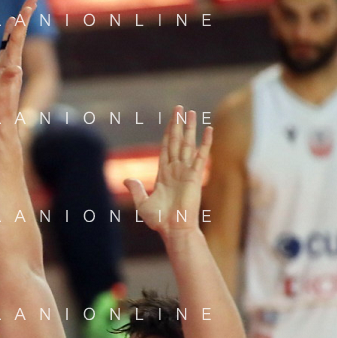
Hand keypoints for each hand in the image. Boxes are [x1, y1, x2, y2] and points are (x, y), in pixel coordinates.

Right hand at [0, 0, 38, 136]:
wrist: (0, 122)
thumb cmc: (0, 108)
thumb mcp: (4, 92)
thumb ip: (8, 78)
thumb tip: (13, 67)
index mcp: (12, 64)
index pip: (18, 36)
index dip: (23, 18)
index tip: (31, 1)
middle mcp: (11, 64)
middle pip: (18, 35)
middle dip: (24, 16)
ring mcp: (7, 68)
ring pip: (12, 43)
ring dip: (16, 27)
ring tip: (18, 15)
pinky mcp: (3, 74)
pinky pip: (6, 52)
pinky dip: (8, 41)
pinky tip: (8, 36)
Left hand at [124, 106, 210, 233]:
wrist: (173, 229)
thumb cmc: (159, 220)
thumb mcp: (142, 203)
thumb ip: (136, 189)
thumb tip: (128, 179)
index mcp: (164, 173)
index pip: (166, 147)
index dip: (168, 133)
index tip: (171, 119)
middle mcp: (176, 169)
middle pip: (177, 141)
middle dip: (178, 124)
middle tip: (180, 108)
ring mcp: (186, 171)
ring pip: (188, 145)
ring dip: (190, 129)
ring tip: (192, 113)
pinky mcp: (195, 176)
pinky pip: (201, 156)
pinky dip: (205, 143)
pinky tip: (209, 130)